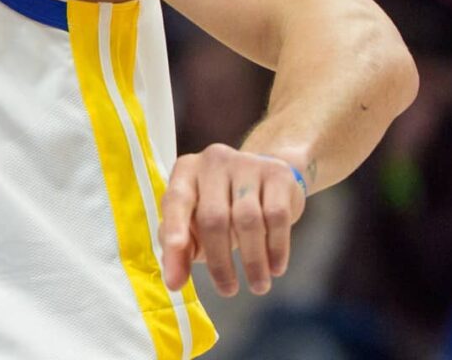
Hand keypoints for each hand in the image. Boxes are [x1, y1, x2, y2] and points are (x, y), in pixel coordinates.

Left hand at [159, 145, 306, 296]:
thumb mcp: (194, 222)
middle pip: (214, 217)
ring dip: (253, 260)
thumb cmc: (221, 206)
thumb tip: (173, 281)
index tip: (176, 275)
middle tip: (228, 290)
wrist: (265, 178)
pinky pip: (277, 217)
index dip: (175, 235)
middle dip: (220, 262)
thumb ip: (179, 248)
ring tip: (258, 286)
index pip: (176, 201)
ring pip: (248, 220)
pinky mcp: (277, 173)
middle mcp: (213, 160)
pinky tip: (276, 268)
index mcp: (185, 171)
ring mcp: (247, 163)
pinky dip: (276, 248)